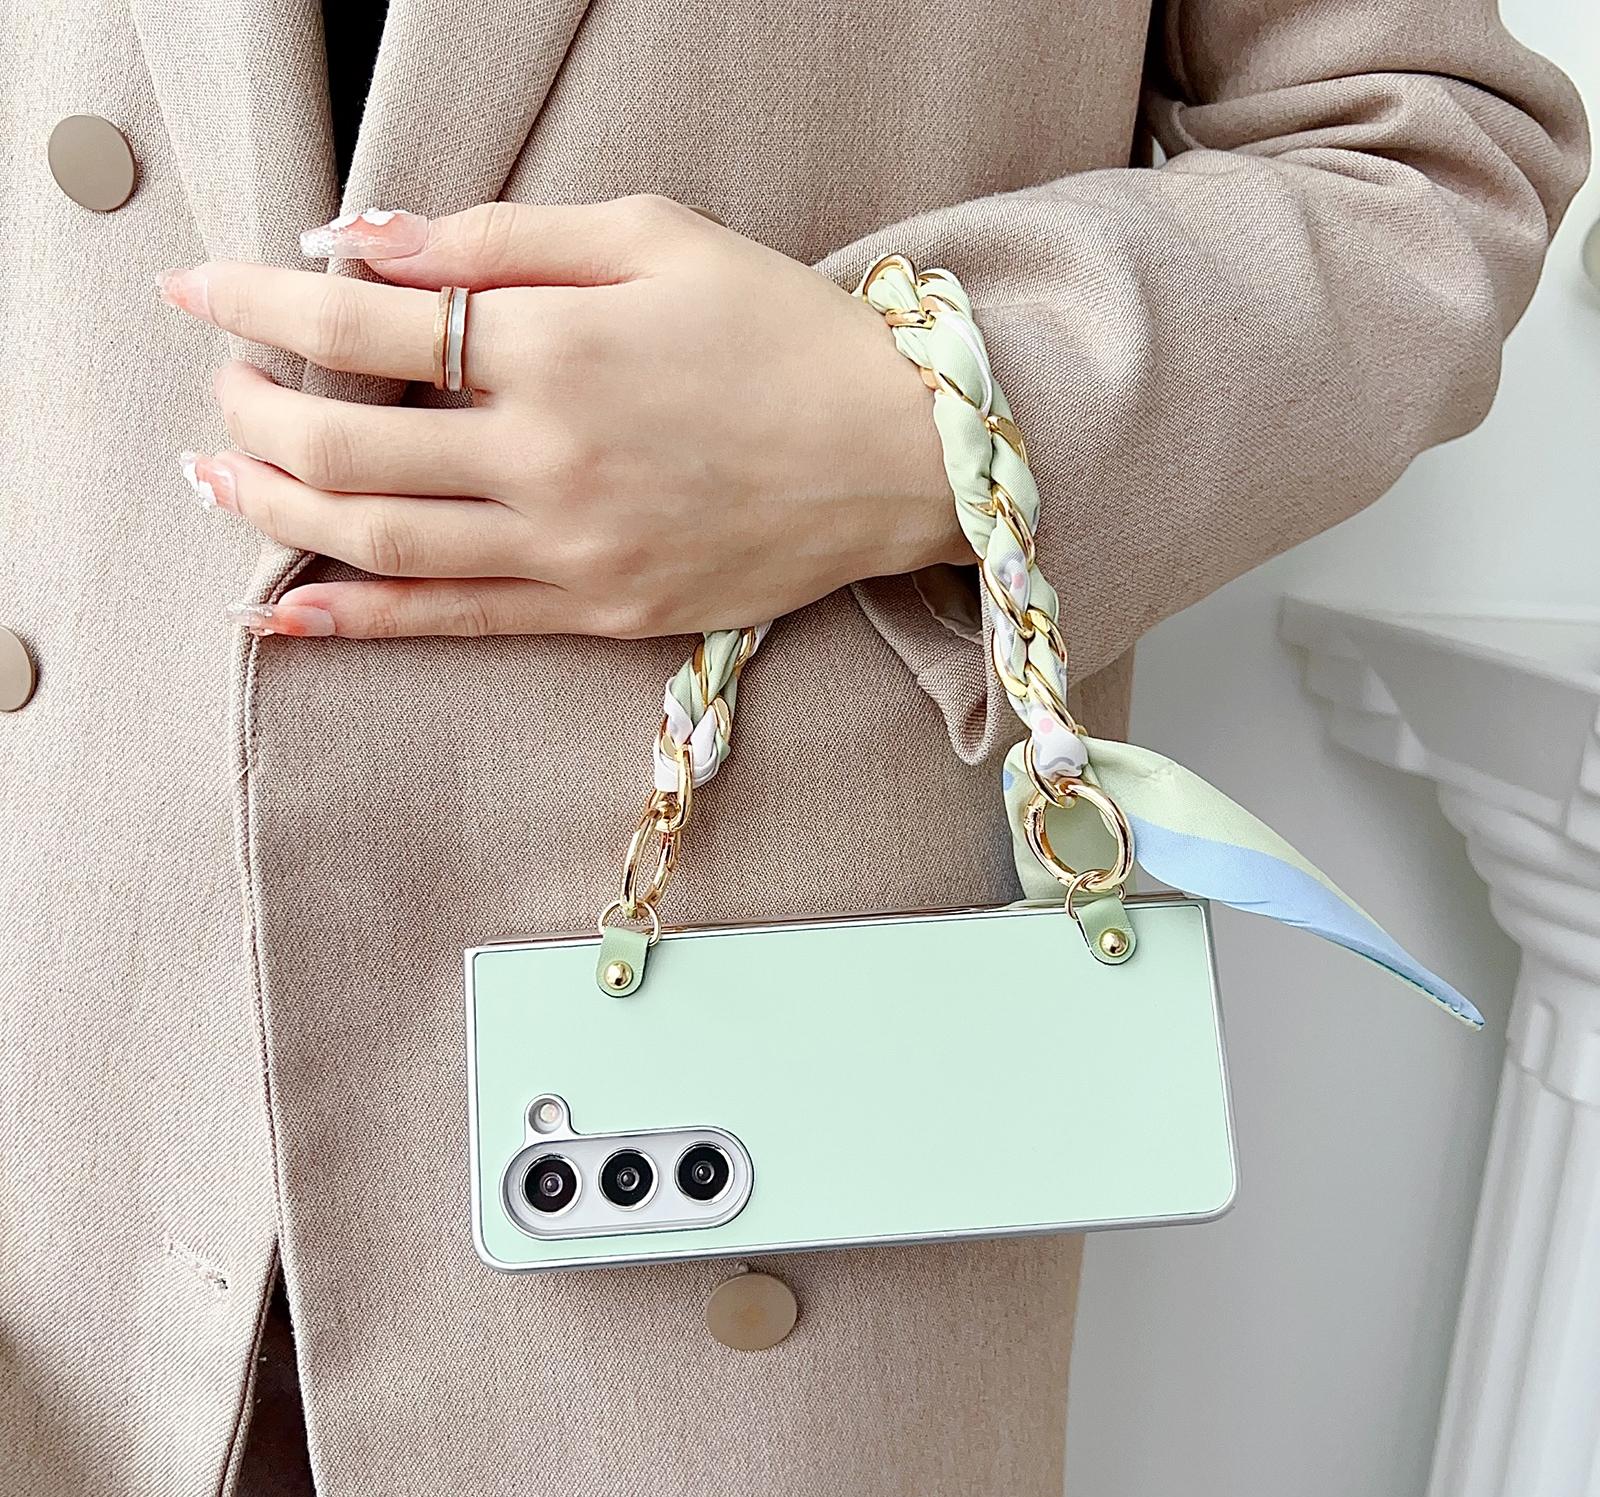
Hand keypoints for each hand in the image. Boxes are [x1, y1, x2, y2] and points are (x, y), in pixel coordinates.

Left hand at [158, 197, 966, 639]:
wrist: (897, 454)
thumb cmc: (783, 330)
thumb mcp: (651, 237)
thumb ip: (496, 239)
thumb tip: (360, 244)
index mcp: (558, 348)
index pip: (361, 327)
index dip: (258, 305)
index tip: (202, 290)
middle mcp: (549, 459)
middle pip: (345, 448)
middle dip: (253, 412)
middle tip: (223, 385)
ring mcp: (572, 551)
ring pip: (381, 544)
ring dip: (275, 512)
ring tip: (218, 481)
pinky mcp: (600, 612)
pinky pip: (456, 623)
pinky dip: (359, 617)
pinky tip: (284, 612)